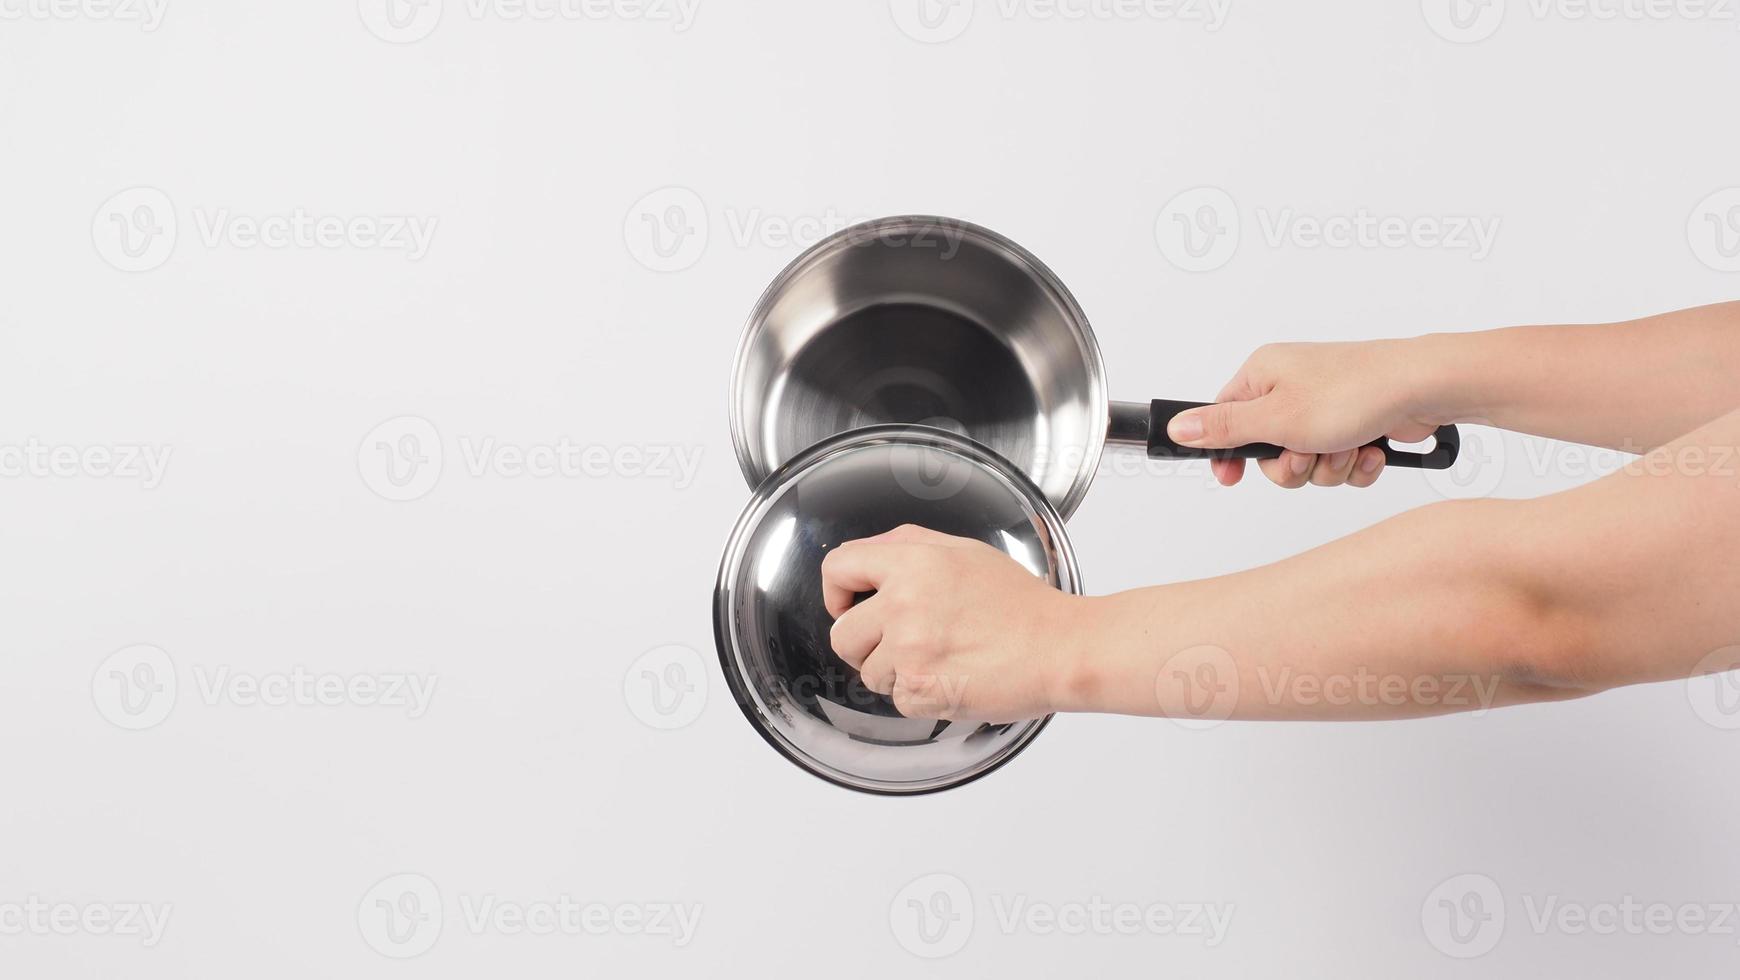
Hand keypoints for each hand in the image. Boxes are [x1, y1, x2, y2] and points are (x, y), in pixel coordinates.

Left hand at [819, 524, 1083, 721]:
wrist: (1060, 648)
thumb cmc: (1022, 605)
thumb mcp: (964, 552)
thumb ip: (909, 546)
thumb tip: (866, 557)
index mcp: (913, 562)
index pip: (837, 568)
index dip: (838, 590)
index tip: (850, 603)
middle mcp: (904, 604)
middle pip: (841, 634)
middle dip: (864, 643)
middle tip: (902, 642)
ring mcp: (910, 651)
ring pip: (868, 673)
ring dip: (896, 672)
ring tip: (941, 658)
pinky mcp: (920, 691)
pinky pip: (896, 699)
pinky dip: (919, 696)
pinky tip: (951, 676)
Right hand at [1165, 339, 1448, 487]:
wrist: (1425, 389)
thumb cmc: (1354, 391)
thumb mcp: (1276, 418)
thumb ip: (1223, 427)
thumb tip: (1178, 427)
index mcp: (1264, 374)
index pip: (1225, 419)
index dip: (1229, 453)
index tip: (1232, 478)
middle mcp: (1292, 387)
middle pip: (1268, 451)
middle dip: (1292, 465)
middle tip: (1308, 454)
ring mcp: (1325, 406)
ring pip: (1306, 462)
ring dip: (1328, 466)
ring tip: (1347, 447)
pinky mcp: (1355, 423)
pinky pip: (1339, 462)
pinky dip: (1354, 464)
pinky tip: (1370, 450)